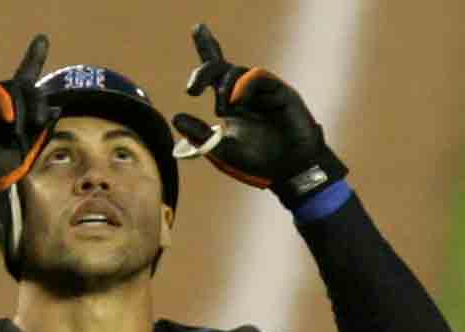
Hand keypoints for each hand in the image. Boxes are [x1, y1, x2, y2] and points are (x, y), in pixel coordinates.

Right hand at [0, 35, 56, 215]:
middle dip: (37, 101)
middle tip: (40, 121)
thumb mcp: (24, 155)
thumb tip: (56, 109)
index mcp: (10, 116)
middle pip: (24, 87)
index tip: (42, 40)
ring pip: (10, 87)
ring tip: (23, 126)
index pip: (24, 85)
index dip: (32, 59)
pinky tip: (10, 117)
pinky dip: (4, 100)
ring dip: (23, 104)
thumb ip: (39, 133)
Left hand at [172, 23, 346, 207]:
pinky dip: (243, 85)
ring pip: (237, 72)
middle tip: (192, 89)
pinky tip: (236, 102)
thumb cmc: (257, 162)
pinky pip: (257, 76)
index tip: (198, 28)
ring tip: (224, 111)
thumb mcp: (221, 150)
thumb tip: (176, 117)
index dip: (207, 46)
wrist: (289, 170)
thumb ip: (199, 136)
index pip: (214, 72)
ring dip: (224, 88)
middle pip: (220, 67)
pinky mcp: (279, 91)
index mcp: (230, 103)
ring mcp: (262, 91)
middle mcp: (244, 93)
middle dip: (203, 72)